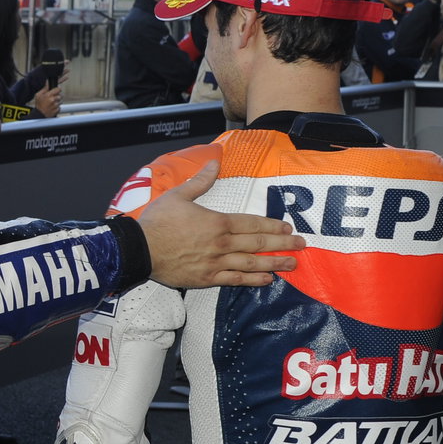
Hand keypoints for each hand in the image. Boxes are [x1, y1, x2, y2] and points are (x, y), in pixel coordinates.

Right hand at [32, 81, 61, 117]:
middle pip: (60, 95)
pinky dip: (57, 107)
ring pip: (60, 101)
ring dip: (57, 101)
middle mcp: (53, 100)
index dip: (57, 89)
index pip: (58, 89)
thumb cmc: (38, 105)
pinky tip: (52, 107)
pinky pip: (60, 106)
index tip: (56, 90)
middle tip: (52, 98)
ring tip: (51, 103)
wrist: (39, 114)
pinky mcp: (57, 110)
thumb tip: (48, 81)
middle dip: (57, 96)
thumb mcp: (38, 95)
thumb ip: (45, 88)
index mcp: (49, 95)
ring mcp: (56, 105)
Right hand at [137, 154, 302, 287]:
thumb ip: (200, 181)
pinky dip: (253, 280)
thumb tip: (215, 162)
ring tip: (292, 264)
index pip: (252, 224)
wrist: (140, 250)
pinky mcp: (207, 278)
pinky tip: (267, 280)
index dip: (272, 225)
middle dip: (282, 244)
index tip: (288, 227)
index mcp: (217, 222)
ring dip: (274, 263)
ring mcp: (216, 263)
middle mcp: (221, 244)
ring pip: (251, 264)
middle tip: (301, 245)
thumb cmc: (157, 222)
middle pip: (258, 244)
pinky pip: (235, 280)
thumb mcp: (178, 195)